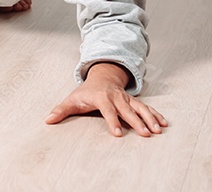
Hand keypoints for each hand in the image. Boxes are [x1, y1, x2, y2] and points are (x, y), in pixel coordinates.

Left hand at [45, 62, 166, 136]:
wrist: (101, 77)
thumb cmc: (86, 92)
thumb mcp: (72, 99)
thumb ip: (61, 110)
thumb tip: (48, 119)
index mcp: (101, 97)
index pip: (108, 110)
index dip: (113, 121)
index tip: (119, 133)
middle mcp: (116, 97)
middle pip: (127, 110)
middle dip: (137, 121)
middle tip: (145, 134)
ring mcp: (127, 98)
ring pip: (140, 108)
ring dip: (149, 118)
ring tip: (158, 130)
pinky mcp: (134, 101)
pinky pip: (146, 107)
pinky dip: (155, 115)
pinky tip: (164, 123)